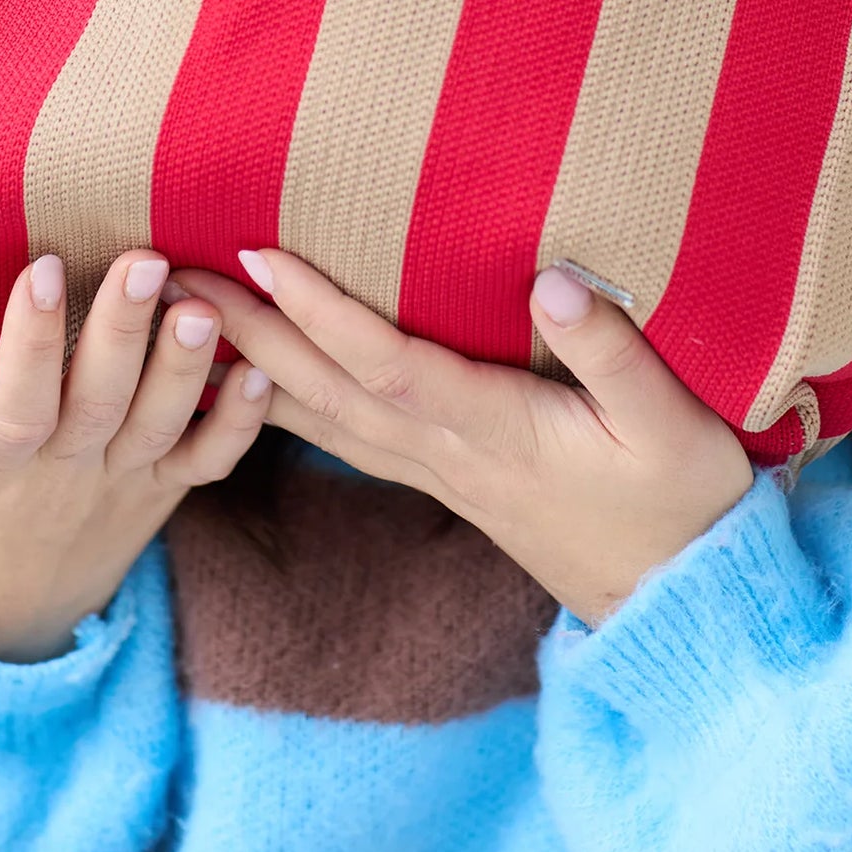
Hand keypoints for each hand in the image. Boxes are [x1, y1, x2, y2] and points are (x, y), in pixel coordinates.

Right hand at [0, 249, 270, 660]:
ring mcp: (122, 480)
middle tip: (145, 259)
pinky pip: (209, 463)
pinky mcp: (167, 487)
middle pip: (99, 403)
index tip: (44, 265)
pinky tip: (259, 370)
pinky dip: (238, 423)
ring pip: (159, 427)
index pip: (15, 400)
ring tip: (201, 303)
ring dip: (186, 369)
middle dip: (122, 332)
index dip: (29, 339)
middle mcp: (64, 468)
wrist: (5, 600)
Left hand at [179, 251, 753, 627]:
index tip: (259, 256)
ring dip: (247, 363)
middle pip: (325, 388)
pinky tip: (250, 379)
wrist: (681, 595)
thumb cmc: (681, 497)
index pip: (386, 364)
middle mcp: (446, 452)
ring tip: (183, 315)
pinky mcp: (442, 478)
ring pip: (322, 415)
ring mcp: (437, 470)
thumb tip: (552, 278)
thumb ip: (612, 352)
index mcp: (494, 430)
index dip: (320, 311)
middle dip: (244, 331)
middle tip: (169, 274)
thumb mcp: (672, 423)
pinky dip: (284, 404)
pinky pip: (343, 436)